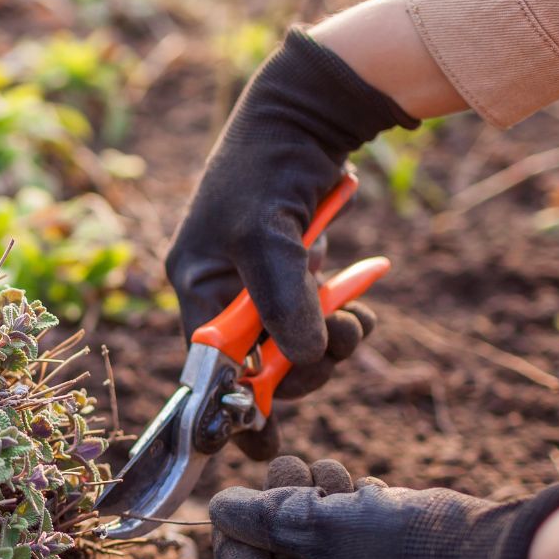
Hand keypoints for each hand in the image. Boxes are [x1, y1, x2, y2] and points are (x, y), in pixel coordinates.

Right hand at [167, 30, 413, 456]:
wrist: (304, 115)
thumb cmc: (266, 171)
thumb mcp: (266, 236)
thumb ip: (282, 300)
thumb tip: (302, 358)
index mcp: (195, 288)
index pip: (208, 366)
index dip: (232, 406)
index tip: (260, 442)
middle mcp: (222, 294)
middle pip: (258, 364)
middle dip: (302, 365)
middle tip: (338, 346)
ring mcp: (260, 287)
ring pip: (296, 345)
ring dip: (332, 341)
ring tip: (358, 320)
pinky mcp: (295, 276)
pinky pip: (319, 318)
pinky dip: (344, 317)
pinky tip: (362, 294)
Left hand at [208, 456, 558, 558]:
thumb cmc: (423, 552)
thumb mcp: (329, 525)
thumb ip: (268, 519)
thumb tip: (221, 509)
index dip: (232, 539)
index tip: (233, 498)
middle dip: (283, 516)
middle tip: (287, 465)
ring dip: (323, 515)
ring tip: (328, 469)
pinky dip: (363, 531)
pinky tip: (369, 493)